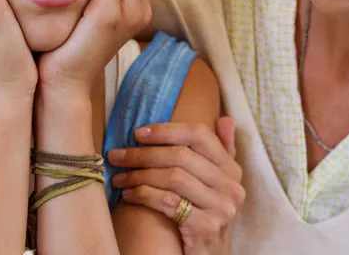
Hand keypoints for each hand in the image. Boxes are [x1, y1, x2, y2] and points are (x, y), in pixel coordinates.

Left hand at [108, 118, 243, 253]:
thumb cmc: (205, 216)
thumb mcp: (217, 185)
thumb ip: (222, 152)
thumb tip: (226, 119)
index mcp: (232, 169)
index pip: (199, 135)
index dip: (167, 130)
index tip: (138, 133)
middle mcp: (231, 186)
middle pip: (181, 156)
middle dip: (143, 153)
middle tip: (117, 155)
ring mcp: (221, 208)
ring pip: (173, 178)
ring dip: (139, 175)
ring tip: (119, 177)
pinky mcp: (206, 228)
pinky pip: (168, 203)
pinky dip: (144, 195)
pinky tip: (129, 195)